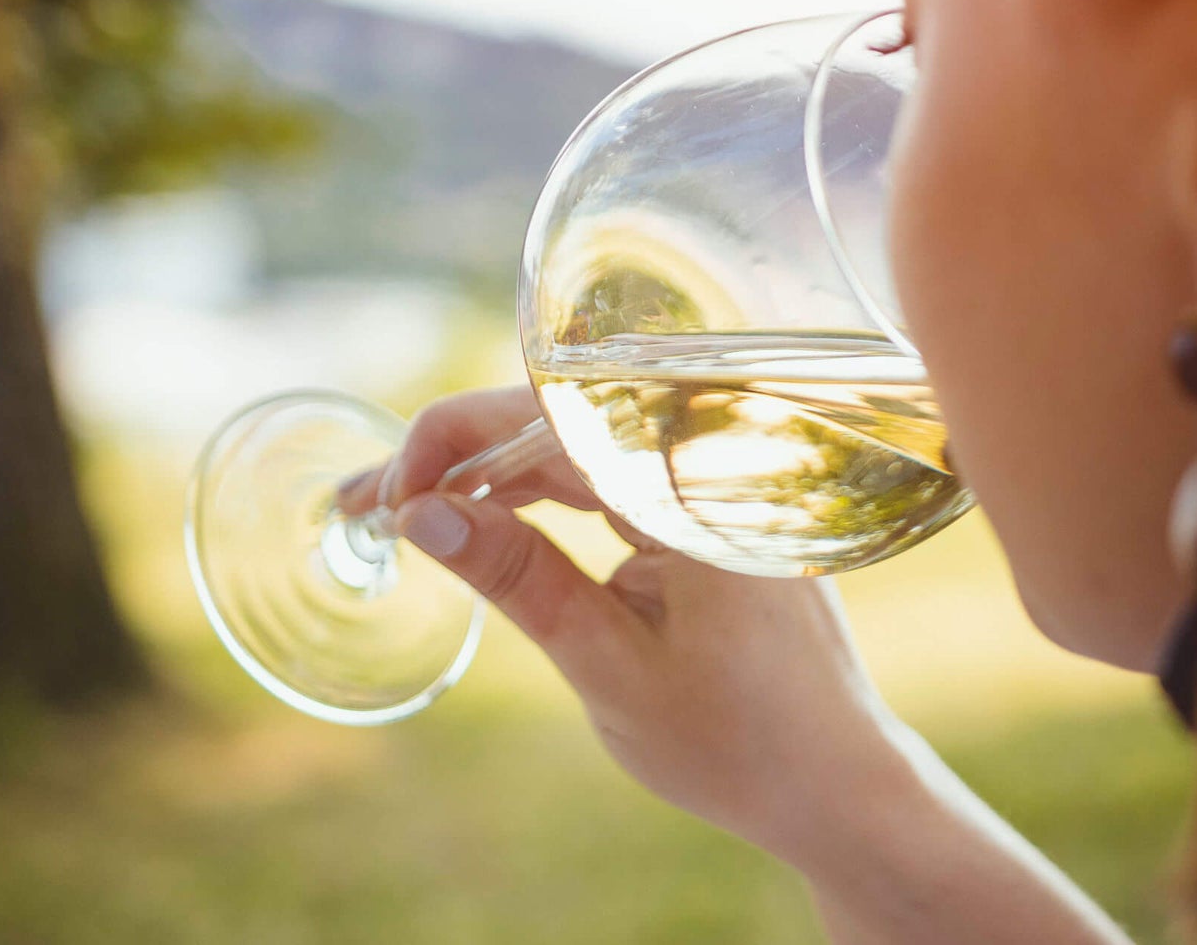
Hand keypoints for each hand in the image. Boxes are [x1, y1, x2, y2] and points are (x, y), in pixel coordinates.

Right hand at [337, 385, 905, 870]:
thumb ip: (519, 579)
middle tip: (363, 502)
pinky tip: (479, 513)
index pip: (551, 416)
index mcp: (691, 481)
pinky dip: (534, 493)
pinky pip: (602, 473)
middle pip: (554, 421)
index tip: (390, 494)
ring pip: (571, 444)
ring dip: (485, 473)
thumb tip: (421, 515)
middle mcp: (702, 457)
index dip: (455, 439)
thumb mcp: (609, 663)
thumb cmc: (737, 738)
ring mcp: (701, 477)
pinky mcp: (694, 503)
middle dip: (452, 457)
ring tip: (400, 508)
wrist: (833, 781)